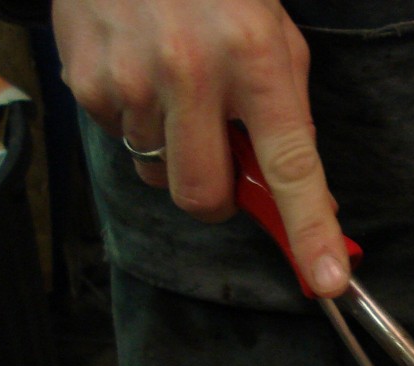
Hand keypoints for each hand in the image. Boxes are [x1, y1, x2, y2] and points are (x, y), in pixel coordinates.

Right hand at [53, 0, 348, 295]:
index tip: (326, 279)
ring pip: (158, 173)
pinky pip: (118, 140)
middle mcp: (192, 73)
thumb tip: (300, 194)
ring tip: (175, 91)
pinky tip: (140, 75)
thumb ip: (287, 114)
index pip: (292, 167)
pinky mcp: (87, 80)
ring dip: (173, 151)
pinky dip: (134, 122)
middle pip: (204, 197)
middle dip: (217, 198)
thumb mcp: (274, 37)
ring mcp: (133, 80)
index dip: (310, 230)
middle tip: (222, 157)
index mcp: (257, 61)